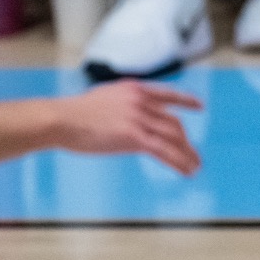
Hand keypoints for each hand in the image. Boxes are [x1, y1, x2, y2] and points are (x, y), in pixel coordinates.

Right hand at [59, 81, 202, 175]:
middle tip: (192, 153)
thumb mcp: (104, 98)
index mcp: (134, 89)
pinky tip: (186, 170)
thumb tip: (130, 118)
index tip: (198, 106)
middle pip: (173, 122)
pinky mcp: (134, 137)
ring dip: (187, 153)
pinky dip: (179, 161)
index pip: (167, 94)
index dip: (185, 101)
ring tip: (194, 166)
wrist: (61, 119)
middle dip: (185, 140)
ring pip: (173, 137)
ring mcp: (139, 118)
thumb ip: (122, 104)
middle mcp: (141, 101)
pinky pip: (164, 151)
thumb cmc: (73, 113)